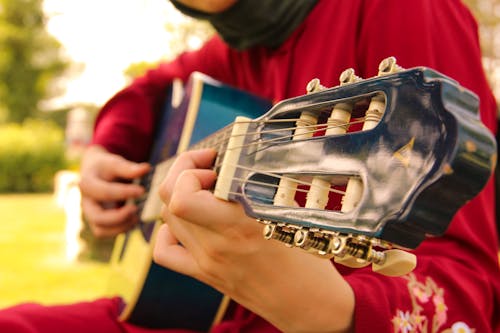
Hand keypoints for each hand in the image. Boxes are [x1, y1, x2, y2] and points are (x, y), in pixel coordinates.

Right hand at [79, 145, 149, 236]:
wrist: (95, 172)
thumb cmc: (106, 167)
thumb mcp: (115, 163)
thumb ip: (128, 168)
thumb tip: (147, 168)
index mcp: (87, 184)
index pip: (104, 192)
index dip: (123, 193)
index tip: (142, 190)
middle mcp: (86, 202)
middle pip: (97, 218)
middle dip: (119, 217)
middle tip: (136, 208)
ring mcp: (90, 214)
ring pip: (100, 230)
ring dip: (120, 226)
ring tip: (136, 216)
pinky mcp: (97, 222)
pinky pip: (106, 233)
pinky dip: (120, 230)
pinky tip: (133, 220)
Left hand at [153, 149, 354, 332]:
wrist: (310, 308)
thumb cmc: (309, 263)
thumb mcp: (290, 218)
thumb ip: (260, 191)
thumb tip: (240, 164)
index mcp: (239, 227)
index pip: (183, 194)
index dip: (191, 168)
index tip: (214, 161)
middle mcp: (215, 245)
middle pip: (169, 198)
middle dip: (183, 171)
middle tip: (208, 166)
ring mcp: (206, 262)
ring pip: (166, 218)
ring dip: (180, 194)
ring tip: (205, 188)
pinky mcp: (205, 275)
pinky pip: (166, 251)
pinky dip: (168, 231)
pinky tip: (187, 223)